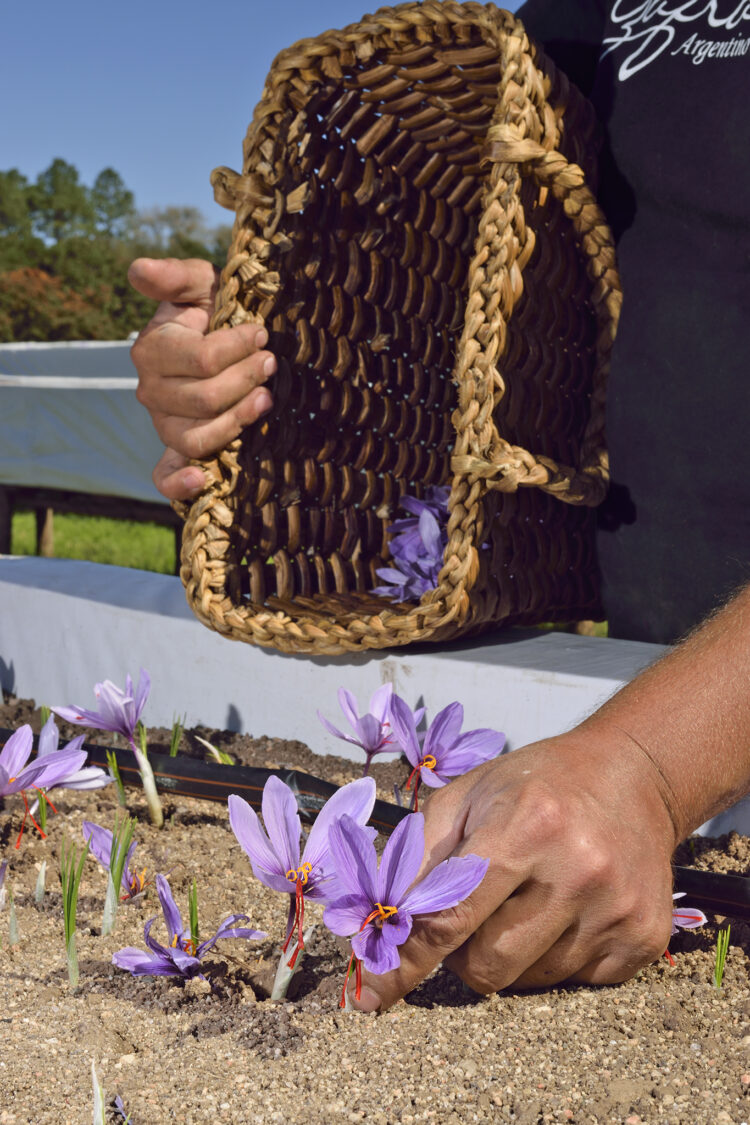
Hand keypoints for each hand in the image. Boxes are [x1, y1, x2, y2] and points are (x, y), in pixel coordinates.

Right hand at [128, 257, 275, 500]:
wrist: (221, 337)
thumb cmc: (212, 307)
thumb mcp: (199, 283)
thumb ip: (173, 276)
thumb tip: (139, 269)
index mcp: (152, 351)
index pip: (200, 361)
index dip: (236, 348)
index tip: (261, 333)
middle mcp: (151, 392)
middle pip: (204, 400)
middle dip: (245, 380)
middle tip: (271, 364)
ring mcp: (163, 424)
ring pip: (197, 437)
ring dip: (236, 422)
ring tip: (266, 400)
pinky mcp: (175, 449)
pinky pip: (166, 476)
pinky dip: (180, 484)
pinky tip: (203, 480)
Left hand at [352, 726, 676, 1009]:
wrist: (632, 775)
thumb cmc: (536, 785)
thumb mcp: (468, 795)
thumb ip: (417, 856)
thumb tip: (378, 924)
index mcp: (527, 825)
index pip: (451, 916)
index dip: (405, 960)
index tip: (370, 996)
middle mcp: (578, 869)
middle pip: (487, 965)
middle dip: (462, 952)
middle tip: (474, 912)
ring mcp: (616, 909)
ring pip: (527, 982)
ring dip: (509, 954)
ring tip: (527, 900)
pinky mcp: (644, 939)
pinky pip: (573, 984)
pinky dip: (553, 959)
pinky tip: (565, 910)